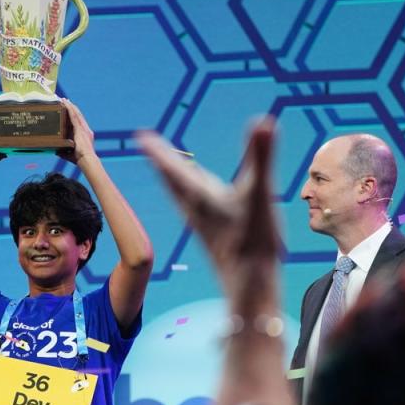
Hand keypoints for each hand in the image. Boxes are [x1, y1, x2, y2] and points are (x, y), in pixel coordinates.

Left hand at [57, 98, 96, 166]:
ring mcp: (83, 128)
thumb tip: (56, 150)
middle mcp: (85, 129)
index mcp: (84, 135)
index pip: (78, 122)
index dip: (73, 114)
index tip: (69, 108)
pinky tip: (66, 103)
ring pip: (76, 113)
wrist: (86, 160)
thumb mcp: (69, 153)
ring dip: (70, 106)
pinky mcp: (80, 128)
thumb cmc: (79, 159)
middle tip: (65, 101)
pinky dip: (70, 108)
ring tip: (63, 99)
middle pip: (78, 115)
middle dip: (71, 107)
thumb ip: (63, 150)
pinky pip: (74, 116)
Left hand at [137, 118, 279, 315]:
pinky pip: (195, 209)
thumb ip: (261, 156)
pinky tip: (198, 201)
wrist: (250, 284)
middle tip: (146, 144)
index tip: (140, 135)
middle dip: (162, 160)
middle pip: (173, 179)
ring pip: (182, 195)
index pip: (173, 166)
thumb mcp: (260, 192)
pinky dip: (189, 195)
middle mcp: (196, 209)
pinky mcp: (213, 235)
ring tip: (165, 168)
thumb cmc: (253, 239)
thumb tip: (264, 120)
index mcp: (200, 195)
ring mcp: (203, 223)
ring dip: (173, 178)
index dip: (158, 149)